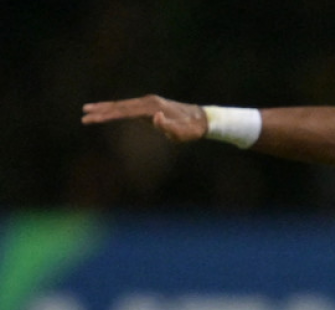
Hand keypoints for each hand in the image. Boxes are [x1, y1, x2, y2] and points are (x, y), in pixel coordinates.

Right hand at [82, 95, 207, 141]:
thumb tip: (155, 117)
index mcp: (151, 107)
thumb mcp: (182, 132)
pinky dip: (116, 109)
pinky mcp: (150, 106)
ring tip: (88, 111)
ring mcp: (148, 103)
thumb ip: (168, 126)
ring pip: (123, 105)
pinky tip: (108, 112)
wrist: (201, 119)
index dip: (107, 115)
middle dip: (101, 110)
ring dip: (106, 108)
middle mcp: (148, 102)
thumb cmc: (191, 129)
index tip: (93, 117)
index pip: (124, 111)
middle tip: (83, 114)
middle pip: (120, 106)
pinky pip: (129, 108)